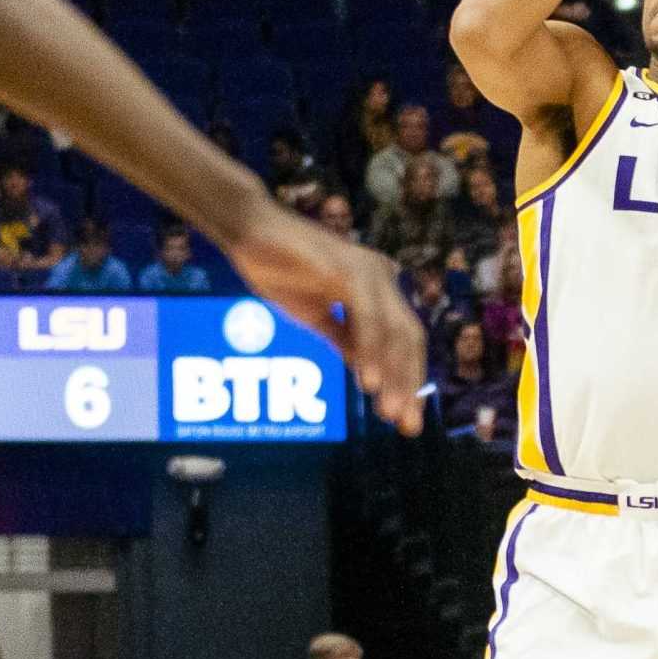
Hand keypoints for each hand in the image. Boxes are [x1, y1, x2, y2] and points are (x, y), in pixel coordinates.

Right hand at [227, 208, 425, 433]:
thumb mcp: (317, 315)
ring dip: (393, 374)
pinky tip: (368, 380)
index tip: (405, 420)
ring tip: (388, 411)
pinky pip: (367, 315)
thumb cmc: (278, 268)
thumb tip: (369, 373)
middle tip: (405, 426)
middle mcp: (382, 277)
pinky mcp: (347, 268)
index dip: (408, 380)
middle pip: (409, 338)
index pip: (404, 340)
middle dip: (409, 385)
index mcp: (377, 288)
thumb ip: (345, 339)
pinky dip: (371, 349)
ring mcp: (368, 270)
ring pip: (394, 330)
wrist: (248, 232)